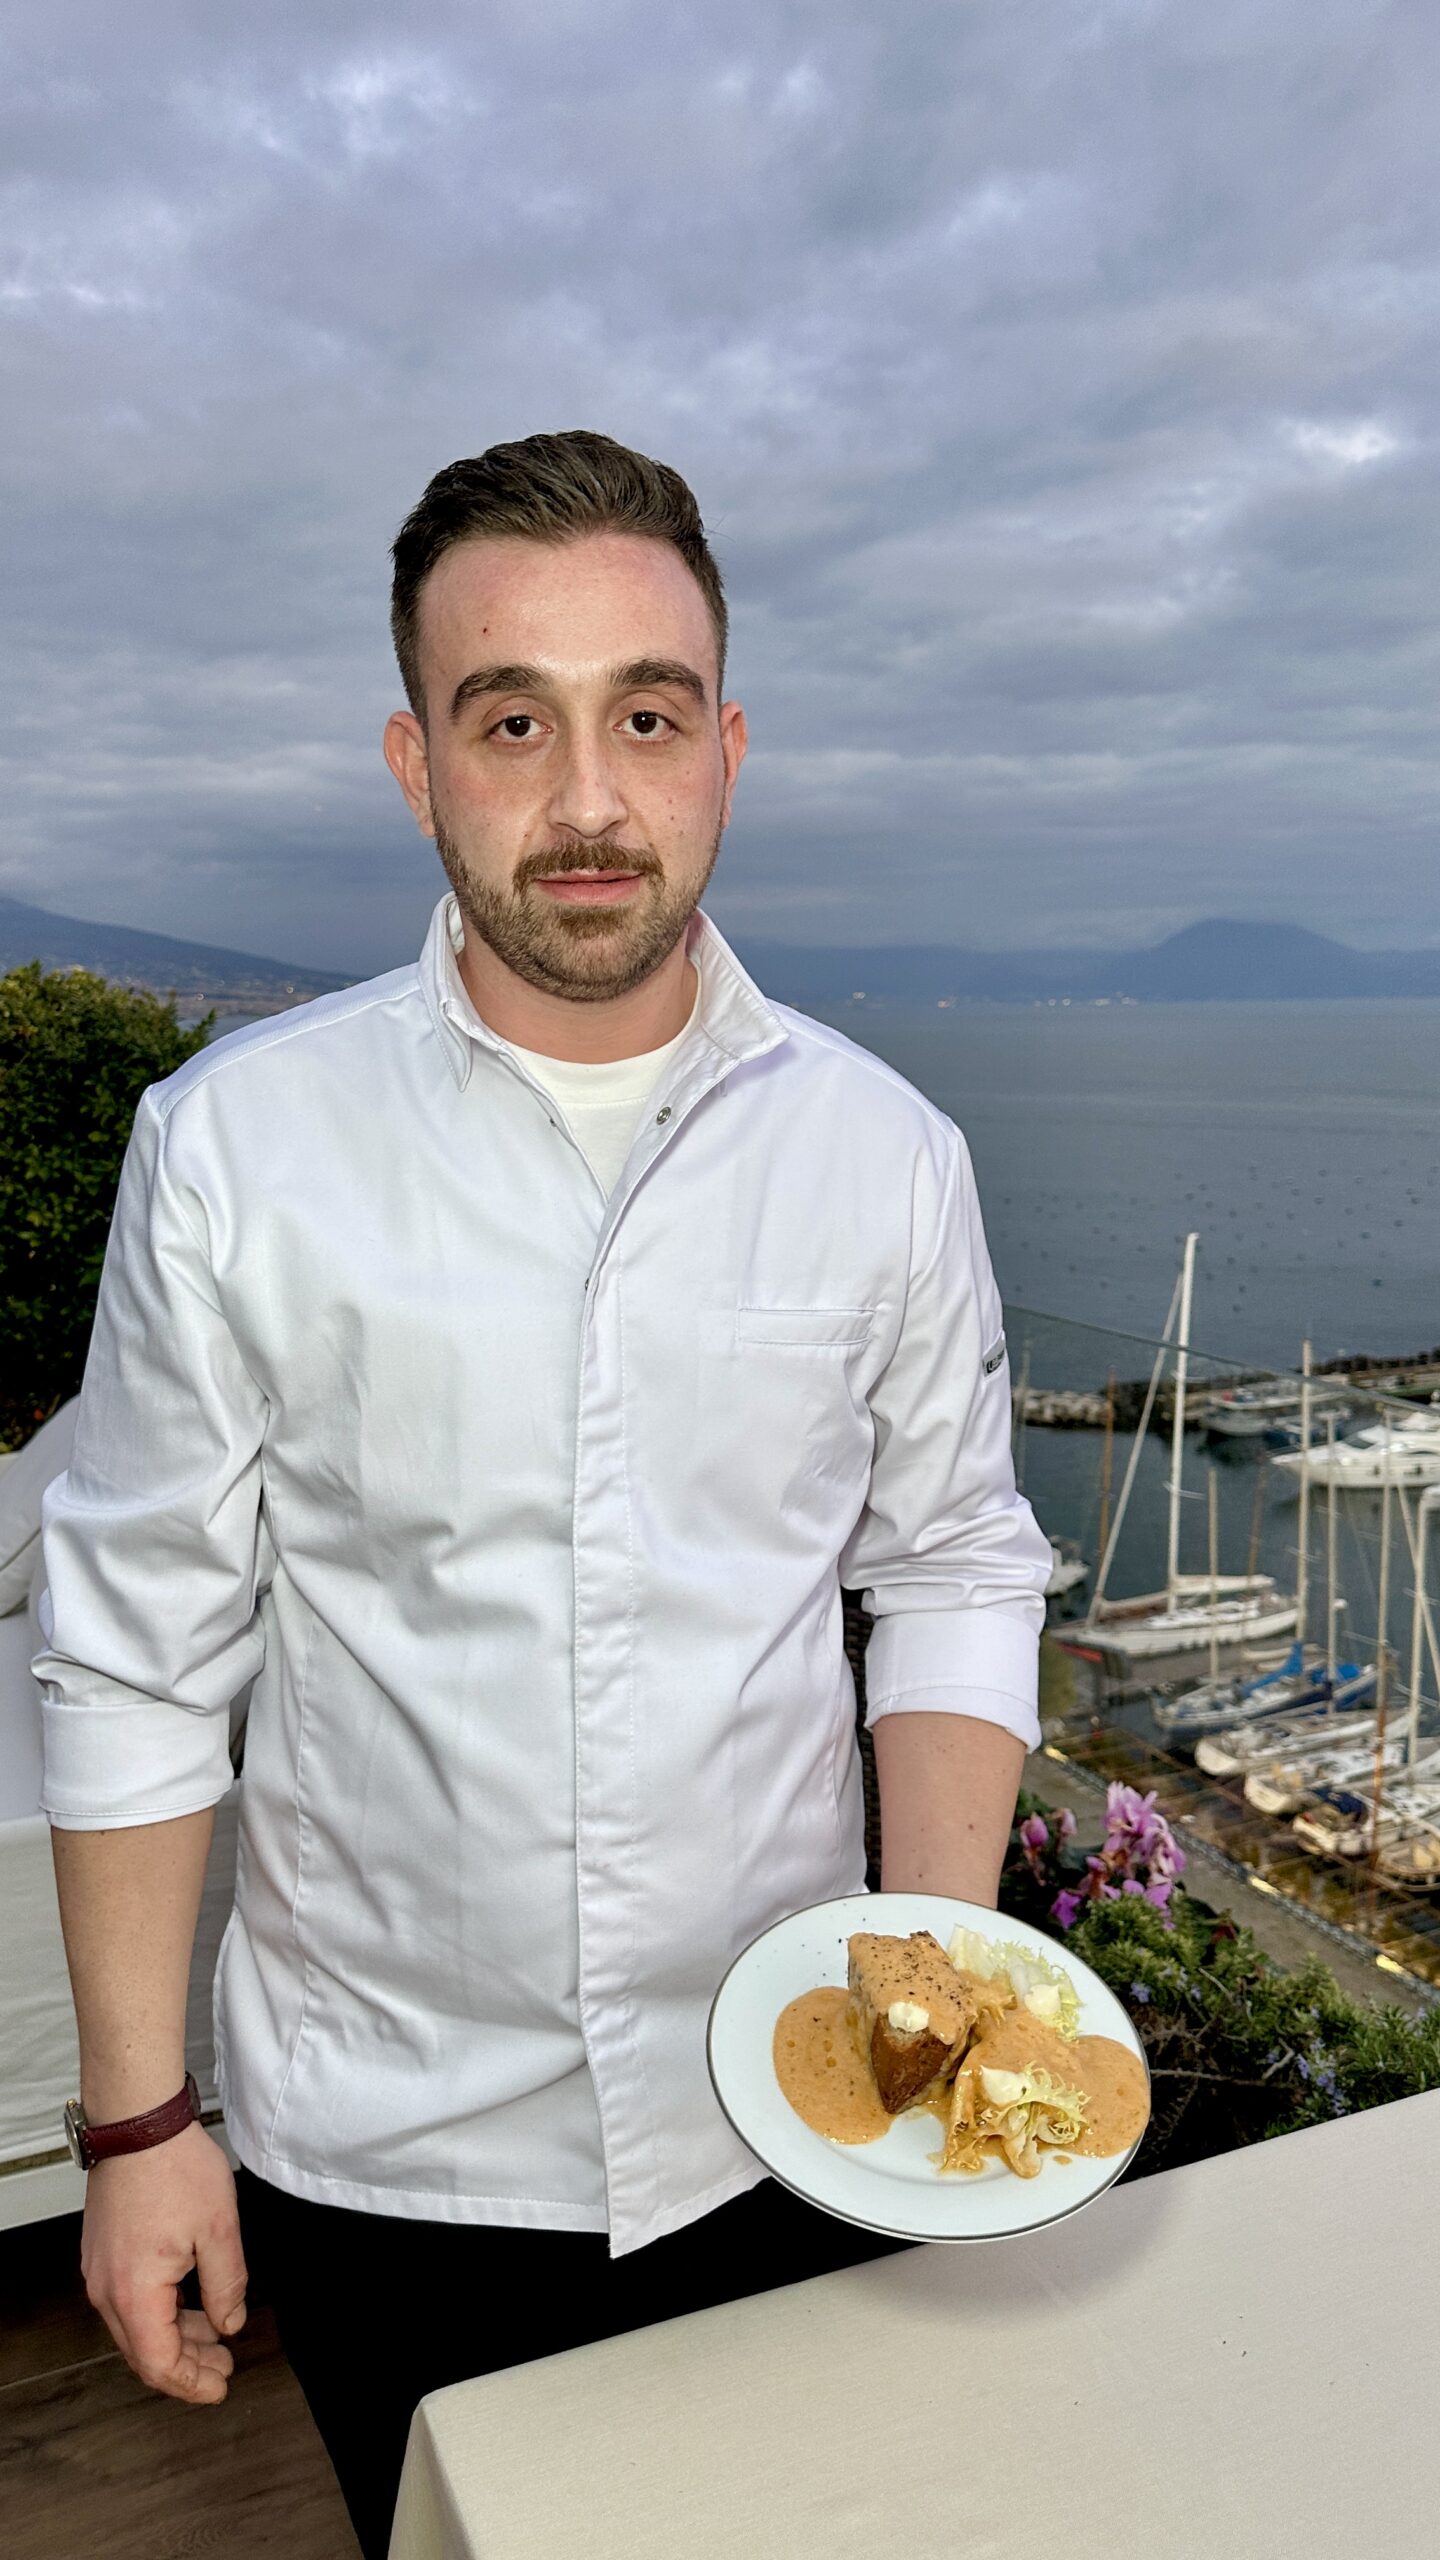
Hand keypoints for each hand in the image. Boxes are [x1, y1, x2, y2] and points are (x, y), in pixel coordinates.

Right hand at [81, 2121, 247, 2404]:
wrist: (138, 2125)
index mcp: (135, 2294)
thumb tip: (229, 2324)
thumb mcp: (219, 2231)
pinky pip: (129, 2299)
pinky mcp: (102, 2253)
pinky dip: (160, 2311)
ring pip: (136, 2325)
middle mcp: (107, 2291)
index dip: (191, 2384)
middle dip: (187, 2365)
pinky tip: (190, 2301)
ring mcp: (100, 2271)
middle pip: (144, 2351)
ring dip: (175, 2336)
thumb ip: (227, 2286)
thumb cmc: (175, 2169)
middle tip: (224, 2367)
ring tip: (215, 2332)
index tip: (221, 2387)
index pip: (159, 2364)